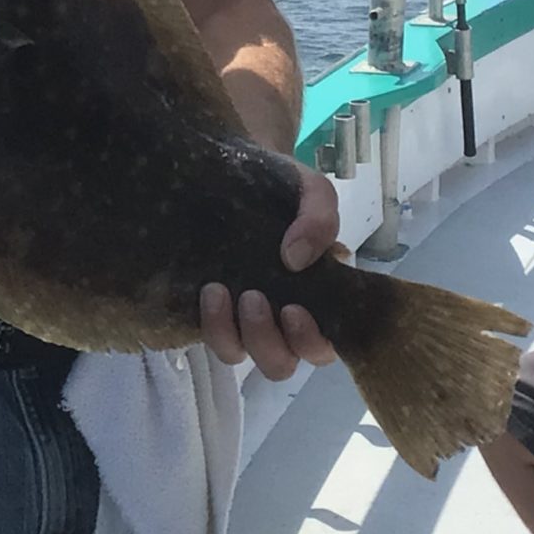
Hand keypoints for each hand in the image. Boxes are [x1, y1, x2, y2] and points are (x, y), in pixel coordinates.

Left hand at [200, 164, 340, 380]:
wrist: (235, 169)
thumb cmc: (283, 189)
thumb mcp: (312, 192)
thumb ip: (320, 220)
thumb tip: (296, 260)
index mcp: (318, 299)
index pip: (324, 346)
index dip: (311, 341)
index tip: (293, 309)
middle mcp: (282, 319)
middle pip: (281, 364)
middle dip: (267, 341)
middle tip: (253, 297)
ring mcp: (244, 319)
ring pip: (242, 357)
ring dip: (233, 334)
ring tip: (220, 290)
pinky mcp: (213, 313)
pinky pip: (213, 340)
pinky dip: (210, 324)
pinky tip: (210, 289)